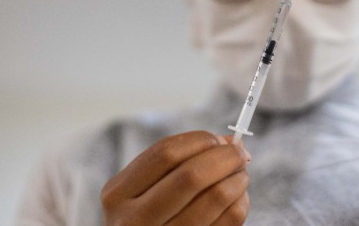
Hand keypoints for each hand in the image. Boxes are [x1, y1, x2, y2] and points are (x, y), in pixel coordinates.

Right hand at [101, 131, 250, 224]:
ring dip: (237, 179)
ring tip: (240, 176)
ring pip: (216, 197)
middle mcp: (133, 220)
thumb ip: (178, 163)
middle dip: (226, 157)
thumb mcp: (143, 190)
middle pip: (192, 175)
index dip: (201, 140)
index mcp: (118, 193)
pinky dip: (240, 203)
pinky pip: (228, 221)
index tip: (220, 140)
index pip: (166, 153)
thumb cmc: (145, 218)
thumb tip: (230, 142)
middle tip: (241, 154)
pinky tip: (236, 199)